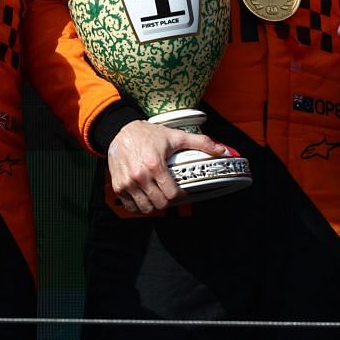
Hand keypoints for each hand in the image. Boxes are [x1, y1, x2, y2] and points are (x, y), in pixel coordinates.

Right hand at [106, 120, 235, 216]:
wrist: (120, 130)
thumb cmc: (149, 135)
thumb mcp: (176, 136)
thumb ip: (201, 142)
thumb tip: (221, 149)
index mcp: (155, 165)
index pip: (172, 194)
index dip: (181, 196)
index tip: (182, 192)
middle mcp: (140, 176)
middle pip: (160, 204)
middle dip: (169, 201)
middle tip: (171, 193)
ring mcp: (127, 183)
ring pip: (146, 208)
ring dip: (155, 205)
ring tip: (159, 195)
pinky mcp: (118, 186)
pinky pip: (131, 207)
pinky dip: (139, 206)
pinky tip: (145, 197)